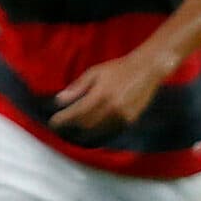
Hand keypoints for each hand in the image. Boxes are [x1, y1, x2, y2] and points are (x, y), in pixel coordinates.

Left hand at [49, 52, 166, 135]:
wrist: (146, 69)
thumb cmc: (119, 68)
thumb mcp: (94, 72)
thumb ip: (77, 87)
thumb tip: (59, 100)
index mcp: (100, 95)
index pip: (75, 113)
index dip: (62, 120)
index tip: (53, 123)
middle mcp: (111, 108)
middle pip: (85, 125)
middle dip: (71, 127)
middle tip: (62, 127)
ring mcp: (122, 116)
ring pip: (97, 131)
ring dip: (84, 132)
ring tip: (74, 130)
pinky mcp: (130, 120)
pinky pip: (110, 131)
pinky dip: (99, 132)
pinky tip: (92, 129)